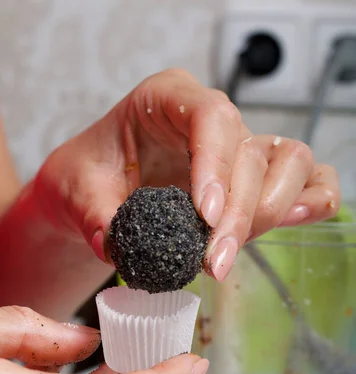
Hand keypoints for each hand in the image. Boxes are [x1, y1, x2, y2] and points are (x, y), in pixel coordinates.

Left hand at [33, 69, 339, 283]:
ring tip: (228, 255)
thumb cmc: (88, 176)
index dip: (215, 164)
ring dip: (267, 212)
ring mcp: (237, 147)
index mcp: (166, 99)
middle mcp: (209, 120)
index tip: (205, 213)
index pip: (210, 116)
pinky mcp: (252, 179)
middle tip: (213, 262)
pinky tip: (295, 220)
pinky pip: (303, 178)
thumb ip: (94, 216)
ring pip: (286, 162)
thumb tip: (115, 246)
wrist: (95, 190)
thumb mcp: (76, 191)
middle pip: (249, 152)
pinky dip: (310, 198)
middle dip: (236, 213)